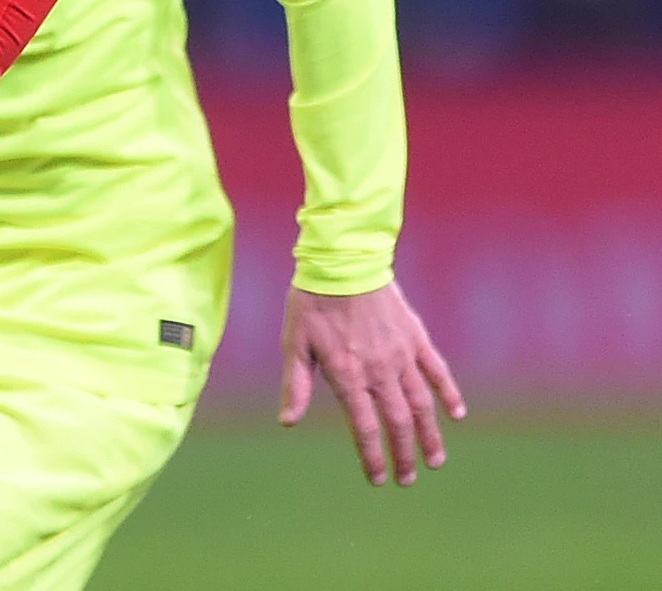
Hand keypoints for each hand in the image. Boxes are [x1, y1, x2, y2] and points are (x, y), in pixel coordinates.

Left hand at [279, 281, 466, 486]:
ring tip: (435, 460)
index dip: (372, 456)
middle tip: (407, 479)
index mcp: (348, 375)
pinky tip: (457, 415)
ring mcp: (402, 355)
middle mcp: (379, 371)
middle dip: (404, 454)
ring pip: (422, 403)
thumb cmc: (311, 304)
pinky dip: (449, 393)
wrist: (343, 263)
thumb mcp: (294, 345)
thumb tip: (287, 422)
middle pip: (397, 422)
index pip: (364, 428)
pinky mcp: (416, 337)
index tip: (379, 479)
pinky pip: (437, 371)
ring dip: (430, 434)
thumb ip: (295, 386)